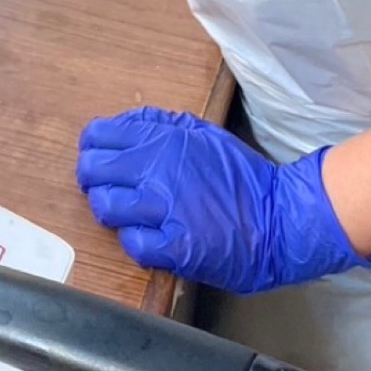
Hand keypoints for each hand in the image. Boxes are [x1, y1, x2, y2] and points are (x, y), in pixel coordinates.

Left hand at [76, 105, 370, 293]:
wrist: (279, 219)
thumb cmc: (241, 176)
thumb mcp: (201, 133)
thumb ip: (160, 125)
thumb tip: (124, 124)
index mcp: (161, 138)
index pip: (97, 136)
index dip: (92, 148)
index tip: (99, 158)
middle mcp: (156, 169)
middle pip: (91, 171)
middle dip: (92, 180)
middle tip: (106, 188)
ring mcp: (164, 209)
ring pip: (105, 207)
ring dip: (111, 212)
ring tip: (128, 215)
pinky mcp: (174, 247)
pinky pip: (131, 244)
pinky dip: (135, 243)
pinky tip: (149, 238)